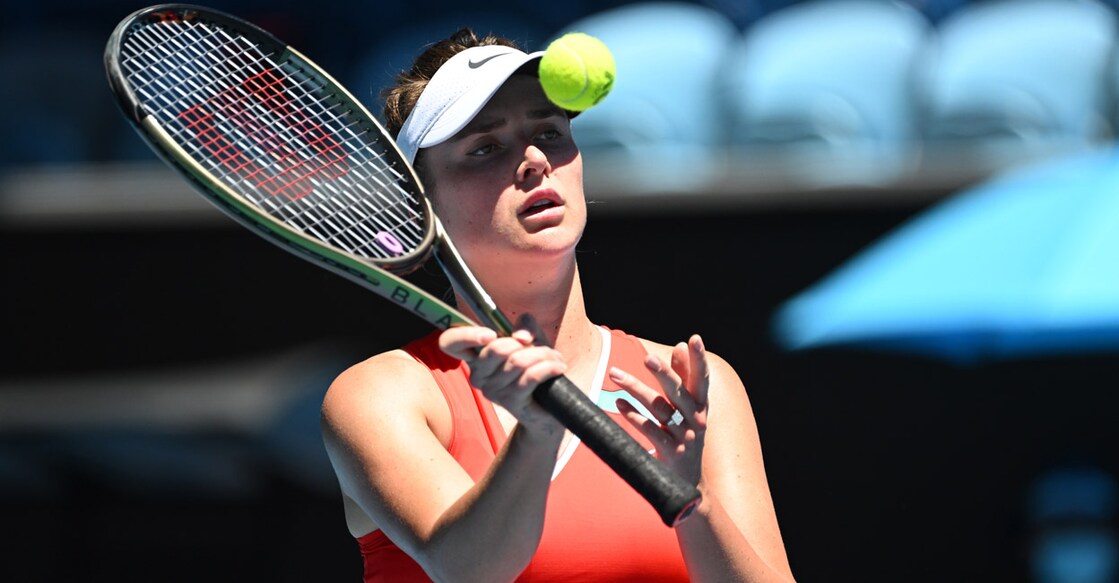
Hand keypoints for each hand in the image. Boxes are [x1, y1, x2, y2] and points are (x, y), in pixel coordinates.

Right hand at [439, 315, 566, 437]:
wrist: (547, 409)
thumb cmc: (535, 370)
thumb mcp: (532, 341)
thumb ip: (526, 327)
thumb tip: (521, 335)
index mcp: (476, 356)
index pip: (450, 342)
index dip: (465, 335)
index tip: (490, 333)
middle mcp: (478, 374)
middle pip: (495, 349)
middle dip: (526, 343)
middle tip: (543, 348)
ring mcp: (492, 390)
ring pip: (518, 361)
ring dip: (543, 355)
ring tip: (554, 359)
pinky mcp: (510, 401)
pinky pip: (531, 376)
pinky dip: (548, 367)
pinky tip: (558, 368)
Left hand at [609, 334, 709, 484]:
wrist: (689, 483)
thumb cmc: (684, 436)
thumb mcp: (689, 409)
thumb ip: (684, 378)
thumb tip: (679, 346)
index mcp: (701, 405)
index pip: (702, 378)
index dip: (699, 358)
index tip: (694, 338)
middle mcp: (696, 419)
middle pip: (678, 391)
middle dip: (663, 372)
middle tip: (646, 357)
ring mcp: (684, 437)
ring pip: (658, 408)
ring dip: (635, 389)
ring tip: (614, 374)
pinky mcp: (671, 452)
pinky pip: (649, 430)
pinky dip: (633, 415)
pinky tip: (618, 403)